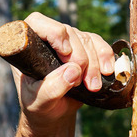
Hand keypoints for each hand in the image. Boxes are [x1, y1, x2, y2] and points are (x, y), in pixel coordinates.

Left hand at [14, 12, 116, 127]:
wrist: (53, 113)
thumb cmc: (39, 105)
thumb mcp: (39, 102)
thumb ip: (52, 88)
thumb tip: (73, 71)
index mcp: (29, 46)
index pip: (38, 23)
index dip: (55, 33)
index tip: (65, 53)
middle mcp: (48, 38)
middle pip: (68, 33)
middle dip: (79, 58)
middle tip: (80, 82)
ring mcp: (68, 41)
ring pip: (86, 40)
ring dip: (93, 64)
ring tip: (92, 87)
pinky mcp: (85, 48)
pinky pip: (99, 44)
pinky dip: (106, 57)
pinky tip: (107, 72)